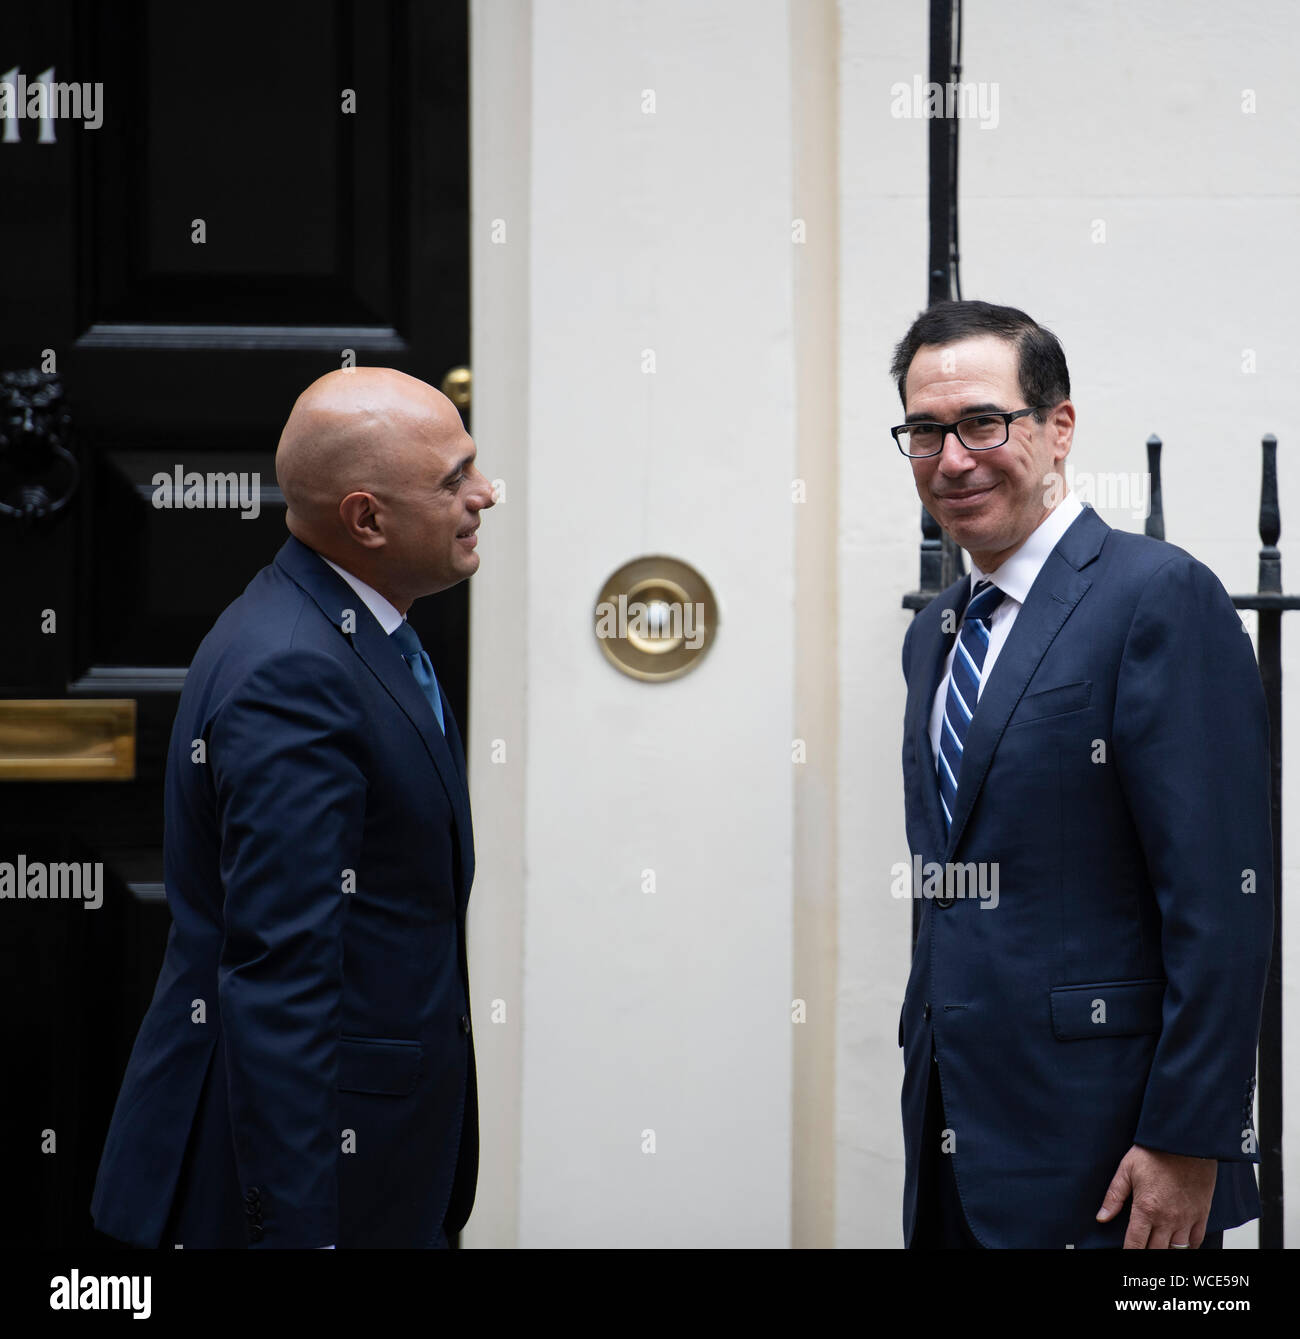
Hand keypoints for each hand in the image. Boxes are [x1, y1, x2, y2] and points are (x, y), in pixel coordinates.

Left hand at [1096, 1144, 1217, 1247]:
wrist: (1184, 1142)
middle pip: (1156, 1251)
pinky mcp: (1201, 1214)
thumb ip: (1114, 1197)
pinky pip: (1197, 1241)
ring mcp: (1186, 1219)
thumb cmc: (1154, 1153)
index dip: (1129, 1253)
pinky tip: (1179, 1245)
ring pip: (1177, 1250)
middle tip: (1141, 1249)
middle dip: (1146, 1253)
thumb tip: (1102, 1217)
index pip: (1135, 1244)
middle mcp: (1167, 1219)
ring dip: (1166, 1251)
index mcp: (1146, 1209)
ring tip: (1158, 1248)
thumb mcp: (1126, 1170)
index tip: (1126, 1254)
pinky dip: (1188, 1247)